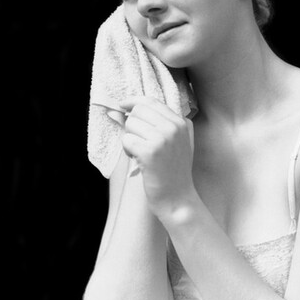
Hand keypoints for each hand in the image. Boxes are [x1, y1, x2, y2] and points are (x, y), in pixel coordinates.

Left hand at [119, 95, 196, 222]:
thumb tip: (118, 110)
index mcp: (180, 122)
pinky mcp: (150, 151)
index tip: (122, 106)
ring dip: (129, 140)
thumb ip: (153, 124)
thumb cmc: (172, 171)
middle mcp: (173, 127)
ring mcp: (163, 138)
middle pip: (138, 111)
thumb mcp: (172, 143)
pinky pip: (127, 140)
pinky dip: (128, 151)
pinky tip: (138, 161)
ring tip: (140, 154)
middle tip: (138, 142)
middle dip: (131, 125)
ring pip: (130, 125)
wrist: (178, 198)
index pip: (151, 101)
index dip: (133, 101)